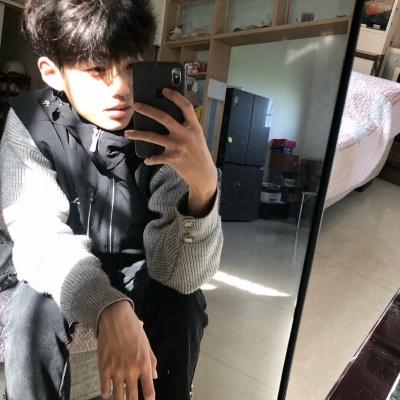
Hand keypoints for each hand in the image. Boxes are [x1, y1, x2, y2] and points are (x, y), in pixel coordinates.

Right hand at [97, 301, 156, 399]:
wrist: (115, 317)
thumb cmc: (133, 328)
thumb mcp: (146, 343)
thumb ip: (151, 361)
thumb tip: (154, 377)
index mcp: (144, 364)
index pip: (149, 391)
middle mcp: (131, 370)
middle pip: (133, 398)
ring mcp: (116, 370)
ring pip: (118, 396)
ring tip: (121, 399)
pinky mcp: (104, 368)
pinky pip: (105, 388)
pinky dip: (107, 394)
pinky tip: (108, 394)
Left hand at [125, 88, 216, 216]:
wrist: (204, 175)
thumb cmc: (199, 153)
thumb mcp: (197, 137)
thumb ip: (185, 127)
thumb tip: (166, 118)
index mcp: (194, 127)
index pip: (186, 107)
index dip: (175, 97)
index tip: (164, 90)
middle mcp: (186, 135)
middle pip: (164, 118)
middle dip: (148, 110)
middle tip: (136, 105)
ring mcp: (179, 147)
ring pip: (154, 137)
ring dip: (139, 135)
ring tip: (127, 133)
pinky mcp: (174, 159)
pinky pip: (157, 157)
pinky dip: (150, 159)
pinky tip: (147, 160)